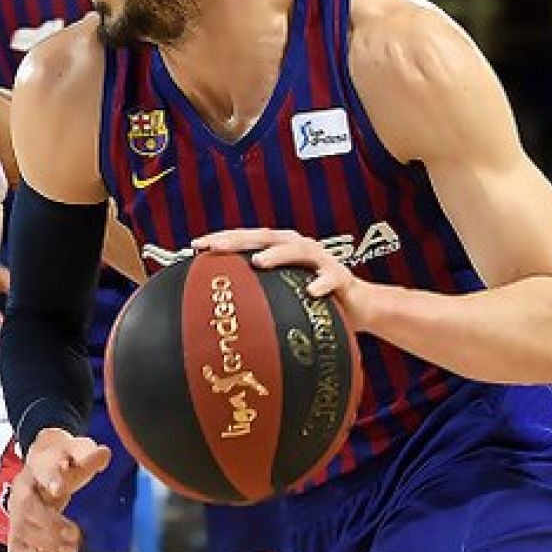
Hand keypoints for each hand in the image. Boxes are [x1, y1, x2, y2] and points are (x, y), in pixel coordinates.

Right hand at [6, 428, 109, 551]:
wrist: (42, 466)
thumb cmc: (62, 461)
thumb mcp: (77, 451)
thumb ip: (89, 454)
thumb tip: (104, 454)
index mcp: (39, 465)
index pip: (43, 469)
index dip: (50, 478)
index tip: (59, 488)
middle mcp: (22, 488)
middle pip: (26, 506)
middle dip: (50, 524)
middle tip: (74, 535)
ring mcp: (16, 510)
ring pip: (21, 529)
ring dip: (47, 544)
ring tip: (71, 549)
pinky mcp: (16, 529)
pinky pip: (16, 547)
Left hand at [193, 228, 371, 329]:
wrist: (357, 306)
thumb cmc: (310, 300)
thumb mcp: (279, 295)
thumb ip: (254, 295)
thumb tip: (213, 314)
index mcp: (279, 248)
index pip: (246, 238)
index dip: (221, 239)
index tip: (194, 246)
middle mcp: (297, 247)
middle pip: (265, 237)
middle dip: (240, 239)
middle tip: (216, 248)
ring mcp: (320, 259)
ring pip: (297, 250)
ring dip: (278, 254)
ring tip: (258, 262)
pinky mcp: (340, 276)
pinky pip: (331, 279)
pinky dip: (320, 283)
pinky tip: (310, 291)